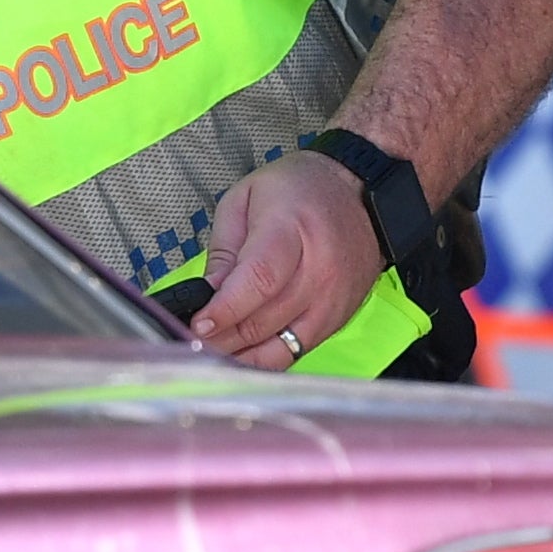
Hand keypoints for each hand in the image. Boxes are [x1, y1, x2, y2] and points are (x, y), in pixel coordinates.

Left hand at [186, 150, 376, 371]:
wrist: (358, 195)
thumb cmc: (299, 191)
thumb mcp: (245, 199)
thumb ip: (224, 249)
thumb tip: (208, 295)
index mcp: (291, 229)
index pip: (259, 280)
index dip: (226, 308)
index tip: (199, 324)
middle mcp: (319, 269)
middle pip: (265, 318)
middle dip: (223, 336)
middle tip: (194, 339)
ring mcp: (333, 299)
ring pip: (281, 344)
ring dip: (242, 354)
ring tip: (214, 349)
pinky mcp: (338, 318)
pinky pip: (298, 352)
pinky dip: (266, 360)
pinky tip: (242, 355)